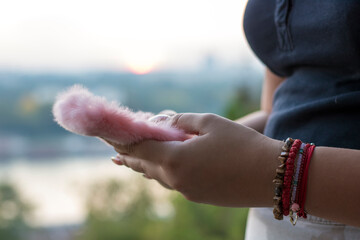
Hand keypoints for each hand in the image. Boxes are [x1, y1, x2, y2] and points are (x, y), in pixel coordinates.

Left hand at [111, 113, 281, 206]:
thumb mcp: (210, 123)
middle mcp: (176, 180)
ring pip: (156, 176)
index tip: (106, 134)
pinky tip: (160, 167)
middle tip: (114, 147)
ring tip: (130, 158)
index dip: (121, 140)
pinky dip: (160, 172)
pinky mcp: (198, 196)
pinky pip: (171, 182)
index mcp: (175, 160)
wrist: (272, 176)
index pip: (138, 148)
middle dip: (127, 154)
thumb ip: (181, 121)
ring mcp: (187, 191)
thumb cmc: (242, 144)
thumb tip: (161, 123)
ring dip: (142, 165)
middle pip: (143, 165)